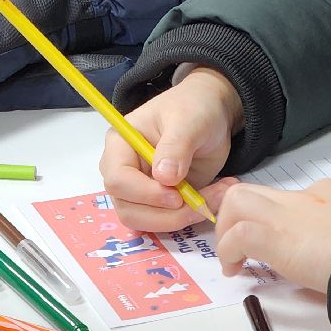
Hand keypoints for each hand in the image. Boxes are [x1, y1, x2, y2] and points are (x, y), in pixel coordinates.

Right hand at [99, 67, 241, 231]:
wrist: (212, 113)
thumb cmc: (195, 108)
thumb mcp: (189, 120)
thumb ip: (176, 145)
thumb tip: (163, 178)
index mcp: (120, 144)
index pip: (117, 179)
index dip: (145, 193)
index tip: (177, 195)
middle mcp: (124, 170)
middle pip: (128, 209)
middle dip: (165, 214)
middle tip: (201, 205)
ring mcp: (140, 189)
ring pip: (145, 222)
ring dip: (179, 220)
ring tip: (212, 200)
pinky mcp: (159, 202)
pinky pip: (165, 222)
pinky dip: (188, 219)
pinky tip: (210, 202)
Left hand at [215, 179, 330, 291]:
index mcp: (327, 196)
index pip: (286, 200)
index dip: (271, 220)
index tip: (270, 243)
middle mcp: (304, 197)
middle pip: (253, 192)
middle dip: (234, 217)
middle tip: (237, 247)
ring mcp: (287, 212)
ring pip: (236, 201)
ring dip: (226, 231)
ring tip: (233, 262)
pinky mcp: (275, 234)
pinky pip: (235, 235)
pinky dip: (228, 251)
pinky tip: (236, 271)